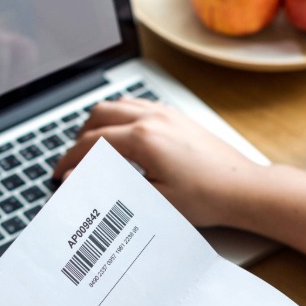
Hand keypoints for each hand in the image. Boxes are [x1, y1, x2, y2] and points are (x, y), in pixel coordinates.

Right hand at [52, 98, 264, 226]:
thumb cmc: (207, 197)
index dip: (71, 160)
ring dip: (99, 123)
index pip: (92, 143)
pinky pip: (138, 105)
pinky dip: (120, 116)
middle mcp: (153, 118)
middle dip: (80, 139)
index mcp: (144, 138)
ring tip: (92, 149)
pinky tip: (121, 135)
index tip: (61, 175)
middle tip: (74, 163)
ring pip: (117, 105)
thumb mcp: (153, 200)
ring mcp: (167, 113)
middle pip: (99, 116)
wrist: (243, 188)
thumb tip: (79, 180)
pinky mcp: (177, 116)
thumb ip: (111, 187)